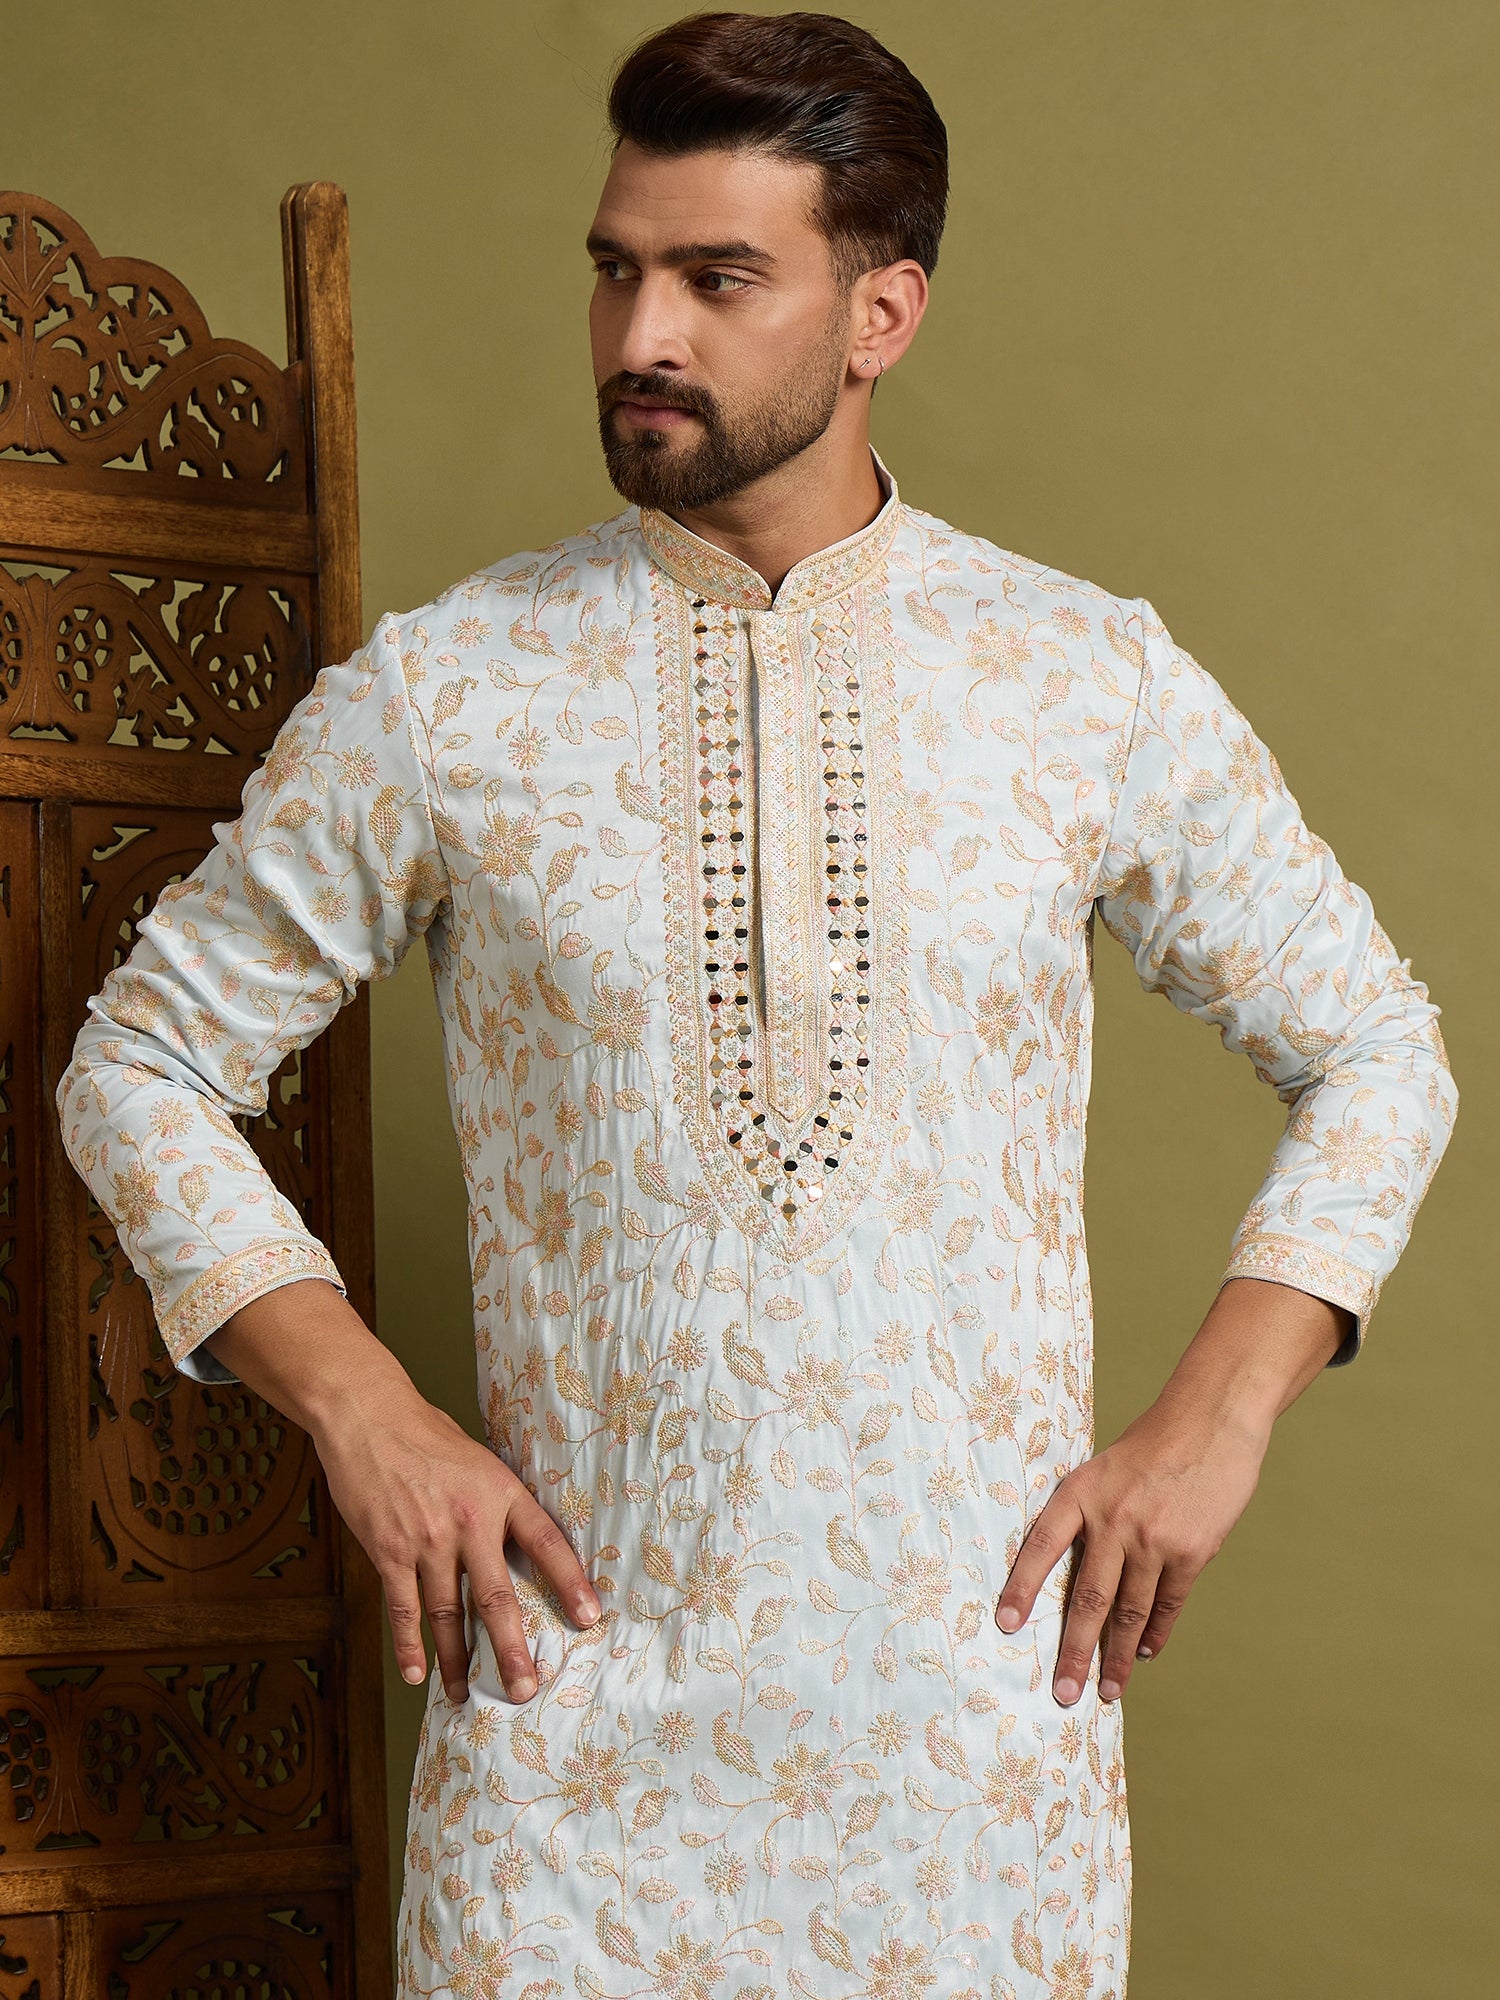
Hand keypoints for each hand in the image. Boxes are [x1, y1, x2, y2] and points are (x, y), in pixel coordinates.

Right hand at [312, 1383, 603, 1703]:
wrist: (368, 1417)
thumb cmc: (425, 1433)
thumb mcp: (479, 1459)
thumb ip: (497, 1502)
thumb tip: (516, 1543)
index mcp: (500, 1493)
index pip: (546, 1543)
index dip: (570, 1582)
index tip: (589, 1618)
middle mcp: (469, 1522)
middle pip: (497, 1597)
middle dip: (512, 1649)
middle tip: (525, 1689)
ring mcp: (427, 1541)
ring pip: (448, 1613)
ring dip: (457, 1659)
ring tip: (465, 1694)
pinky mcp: (389, 1551)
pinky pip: (403, 1608)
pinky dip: (409, 1644)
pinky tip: (416, 1672)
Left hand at [992, 1279, 1348, 1705]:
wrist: (1211, 1421)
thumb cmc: (1153, 1445)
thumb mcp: (1104, 1469)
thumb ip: (1089, 1517)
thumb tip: (1075, 1575)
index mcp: (1080, 1493)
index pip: (1040, 1546)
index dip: (1021, 1588)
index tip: (1005, 1625)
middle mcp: (1112, 1520)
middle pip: (1087, 1598)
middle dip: (1074, 1651)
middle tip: (1063, 1693)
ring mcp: (1153, 1539)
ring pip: (1129, 1612)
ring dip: (1118, 1657)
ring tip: (1108, 1690)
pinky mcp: (1191, 1552)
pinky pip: (1167, 1603)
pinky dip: (1154, 1632)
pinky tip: (1144, 1652)